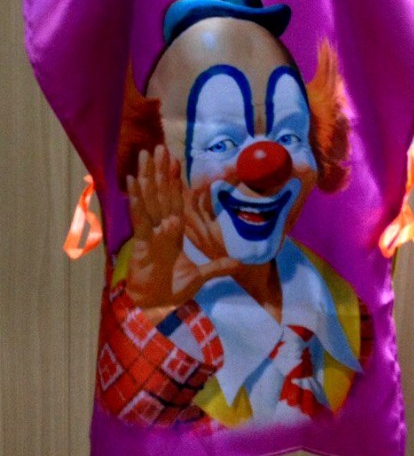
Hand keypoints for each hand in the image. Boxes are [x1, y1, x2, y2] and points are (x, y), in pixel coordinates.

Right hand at [126, 146, 238, 324]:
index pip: (176, 200)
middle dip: (160, 170)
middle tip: (158, 147)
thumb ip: (217, 267)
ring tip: (144, 155)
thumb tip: (238, 263)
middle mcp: (161, 227)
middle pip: (161, 193)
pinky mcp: (142, 241)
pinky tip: (133, 182)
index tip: (176, 160)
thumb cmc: (172, 291)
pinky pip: (140, 216)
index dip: (176, 181)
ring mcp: (151, 232)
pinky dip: (136, 199)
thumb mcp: (200, 277)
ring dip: (148, 176)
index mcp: (174, 232)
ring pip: (149, 198)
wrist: (155, 308)